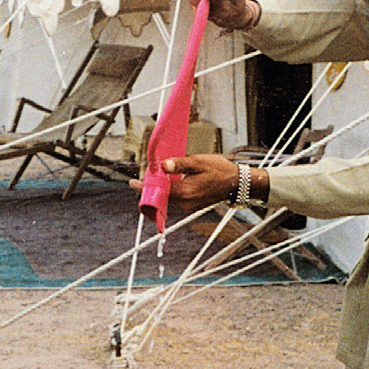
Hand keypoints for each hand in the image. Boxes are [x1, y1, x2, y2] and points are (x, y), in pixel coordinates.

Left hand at [129, 154, 250, 215]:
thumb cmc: (220, 170)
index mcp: (186, 192)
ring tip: (167, 171)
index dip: (144, 187)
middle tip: (151, 171)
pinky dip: (173, 189)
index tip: (133, 183)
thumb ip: (179, 164)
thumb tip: (163, 165)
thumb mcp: (198, 162)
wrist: (236, 183)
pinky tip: (177, 178)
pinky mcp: (192, 206)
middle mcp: (186, 203)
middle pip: (162, 195)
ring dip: (165, 186)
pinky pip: (178, 198)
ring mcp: (189, 206)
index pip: (159, 191)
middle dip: (155, 184)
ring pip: (170, 196)